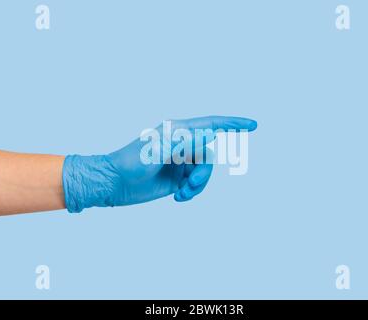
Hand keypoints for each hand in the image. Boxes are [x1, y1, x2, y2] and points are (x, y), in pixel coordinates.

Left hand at [62, 116, 257, 212]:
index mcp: (178, 132)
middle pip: (210, 155)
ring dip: (198, 185)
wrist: (114, 183)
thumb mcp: (157, 151)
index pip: (211, 124)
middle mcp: (182, 144)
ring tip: (182, 194)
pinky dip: (192, 192)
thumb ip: (184, 143)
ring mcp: (181, 161)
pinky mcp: (178, 177)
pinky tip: (178, 197)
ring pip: (204, 171)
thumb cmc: (131, 163)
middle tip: (191, 185)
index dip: (233, 124)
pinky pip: (196, 184)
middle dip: (204, 173)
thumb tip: (210, 133)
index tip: (253, 125)